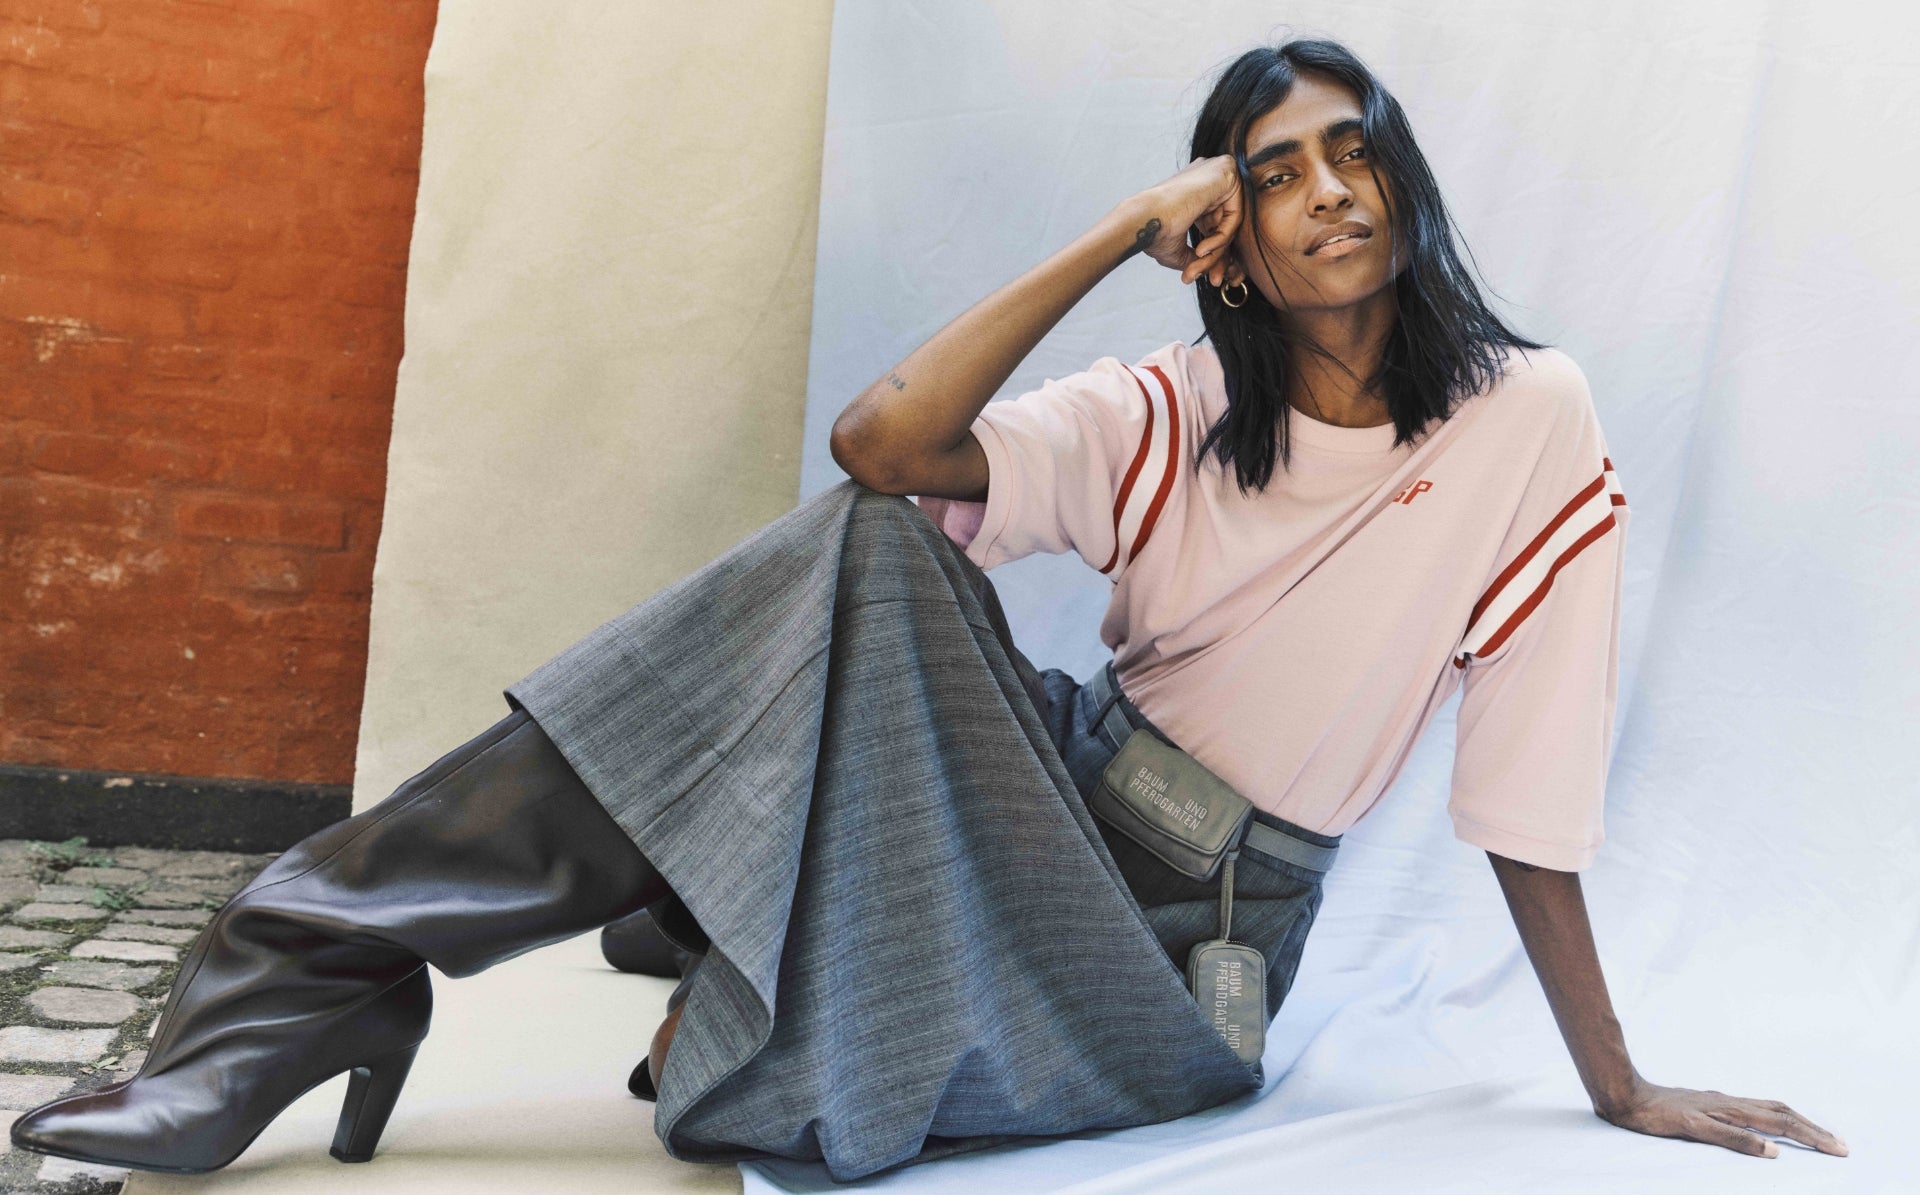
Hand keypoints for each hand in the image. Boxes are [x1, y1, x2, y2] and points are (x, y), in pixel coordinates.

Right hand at [1123, 155, 1243, 287]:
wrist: (1142, 221)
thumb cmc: (1154, 233)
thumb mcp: (1177, 248)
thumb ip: (1196, 255)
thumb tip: (1209, 271)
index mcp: (1195, 188)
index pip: (1216, 222)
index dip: (1215, 251)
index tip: (1209, 276)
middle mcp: (1207, 177)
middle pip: (1225, 222)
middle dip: (1220, 255)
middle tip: (1213, 279)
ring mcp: (1217, 172)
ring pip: (1231, 222)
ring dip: (1218, 252)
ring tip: (1200, 266)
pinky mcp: (1226, 173)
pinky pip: (1235, 214)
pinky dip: (1221, 238)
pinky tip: (1202, 249)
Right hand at [1596, 1075, 1847, 1158]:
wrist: (1625, 1096)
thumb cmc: (1661, 1109)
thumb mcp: (1701, 1117)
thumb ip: (1730, 1128)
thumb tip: (1767, 1145)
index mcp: (1730, 1103)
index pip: (1778, 1109)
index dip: (1808, 1123)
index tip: (1834, 1141)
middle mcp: (1727, 1103)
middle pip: (1780, 1113)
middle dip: (1814, 1131)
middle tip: (1843, 1148)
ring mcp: (1711, 1111)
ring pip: (1763, 1119)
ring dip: (1798, 1132)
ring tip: (1825, 1146)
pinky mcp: (1692, 1122)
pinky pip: (1725, 1132)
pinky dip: (1750, 1141)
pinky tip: (1769, 1150)